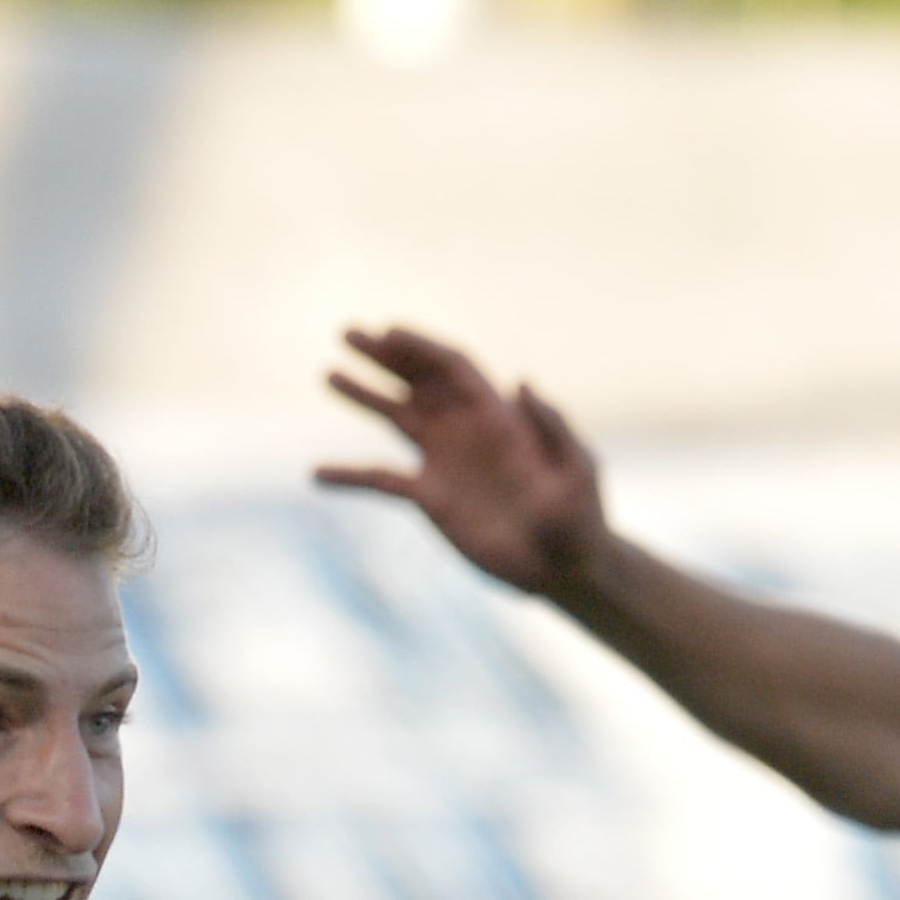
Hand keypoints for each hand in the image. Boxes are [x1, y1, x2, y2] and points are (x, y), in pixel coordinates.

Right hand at [315, 324, 610, 595]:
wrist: (563, 566)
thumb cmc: (581, 516)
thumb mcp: (576, 467)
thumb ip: (551, 426)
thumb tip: (521, 381)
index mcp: (498, 415)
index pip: (452, 367)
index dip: (420, 347)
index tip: (386, 333)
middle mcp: (466, 430)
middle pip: (418, 380)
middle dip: (385, 356)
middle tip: (347, 333)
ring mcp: (444, 462)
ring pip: (396, 418)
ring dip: (365, 395)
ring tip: (330, 374)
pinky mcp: (430, 498)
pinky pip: (382, 481)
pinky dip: (351, 476)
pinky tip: (318, 475)